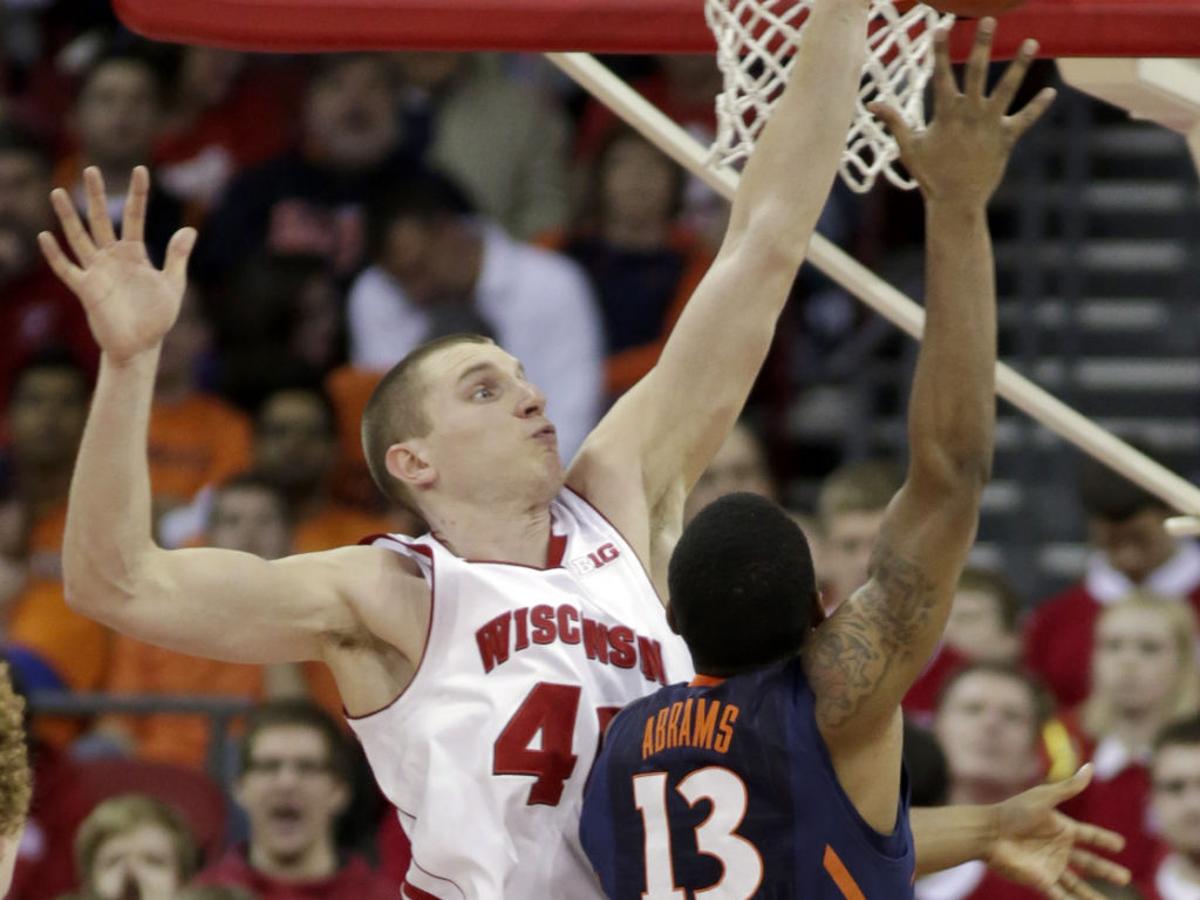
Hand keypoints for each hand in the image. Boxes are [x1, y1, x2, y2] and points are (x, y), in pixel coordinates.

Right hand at [38, 166, 196, 365]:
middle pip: (101, 219)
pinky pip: (67, 269)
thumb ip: (177, 258)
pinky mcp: (86, 290)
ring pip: (79, 237)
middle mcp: (112, 257)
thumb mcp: (173, 285)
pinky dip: (56, 255)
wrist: (141, 346)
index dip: (138, 194)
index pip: (134, 217)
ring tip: (58, 191)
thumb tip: (189, 230)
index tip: (141, 170)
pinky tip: (45, 236)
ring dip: (68, 217)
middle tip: (91, 169)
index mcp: (135, 254)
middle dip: (96, 195)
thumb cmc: (157, 317)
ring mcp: (97, 271)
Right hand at [869, 18, 1055, 203]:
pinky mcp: (1006, 138)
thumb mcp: (909, 147)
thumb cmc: (930, 175)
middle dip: (981, 44)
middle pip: (976, 71)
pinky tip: (1050, 92)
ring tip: (1032, 42)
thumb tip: (872, 104)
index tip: (941, 27)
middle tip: (987, 19)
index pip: (941, 74)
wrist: (955, 201)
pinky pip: (1025, 119)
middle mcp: (970, 113)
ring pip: (1007, 88)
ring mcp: (990, 124)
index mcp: (946, 113)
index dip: (940, 50)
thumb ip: (895, 121)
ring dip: (1020, 64)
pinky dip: (1037, 107)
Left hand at [986, 765, 1130, 899]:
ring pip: (1077, 884)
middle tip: (1125, 876)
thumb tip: (1090, 767)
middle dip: (1106, 870)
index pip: (1089, 835)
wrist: (988, 832)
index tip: (1120, 844)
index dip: (1104, 840)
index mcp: (1061, 828)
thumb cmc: (1013, 812)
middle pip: (1088, 862)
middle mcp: (1058, 849)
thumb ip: (1068, 787)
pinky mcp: (1040, 880)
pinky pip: (1062, 895)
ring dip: (1092, 894)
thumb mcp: (1044, 798)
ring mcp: (1050, 865)